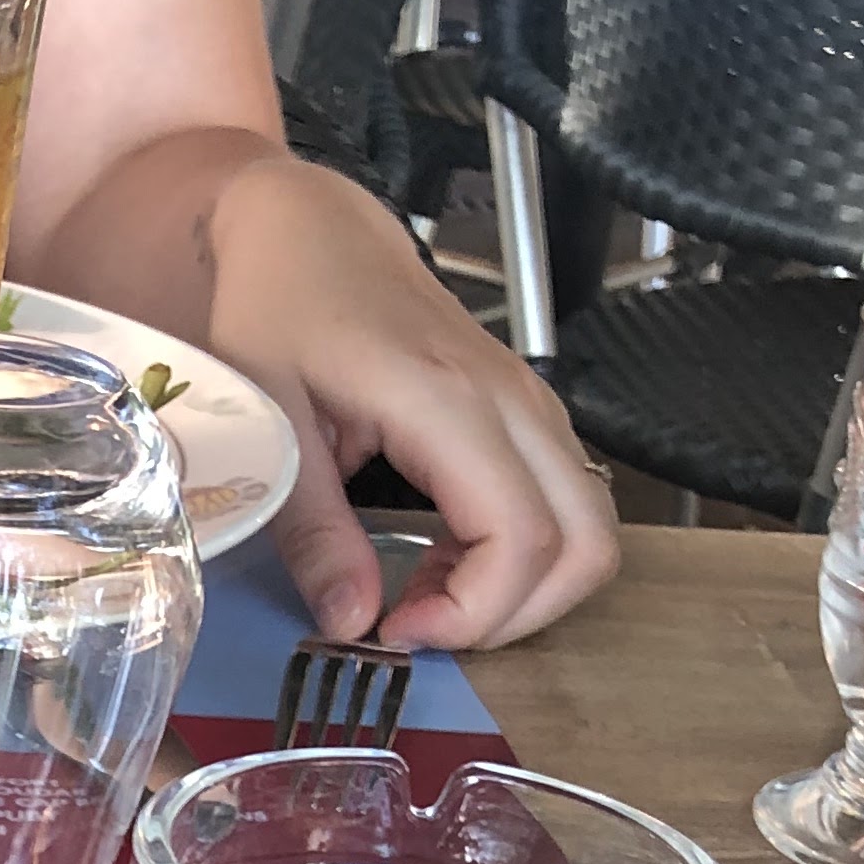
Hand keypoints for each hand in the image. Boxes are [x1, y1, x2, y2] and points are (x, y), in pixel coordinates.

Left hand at [197, 152, 617, 653]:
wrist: (310, 233)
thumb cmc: (283, 306)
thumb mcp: (275, 426)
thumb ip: (315, 533)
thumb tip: (352, 622)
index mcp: (450, 400)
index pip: (523, 537)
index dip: (474, 612)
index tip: (398, 630)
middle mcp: (512, 402)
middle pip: (584, 545)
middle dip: (513, 617)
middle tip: (423, 627)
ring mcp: (529, 406)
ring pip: (588, 529)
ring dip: (525, 590)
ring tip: (432, 597)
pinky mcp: (525, 415)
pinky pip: (563, 505)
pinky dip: (522, 556)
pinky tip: (445, 561)